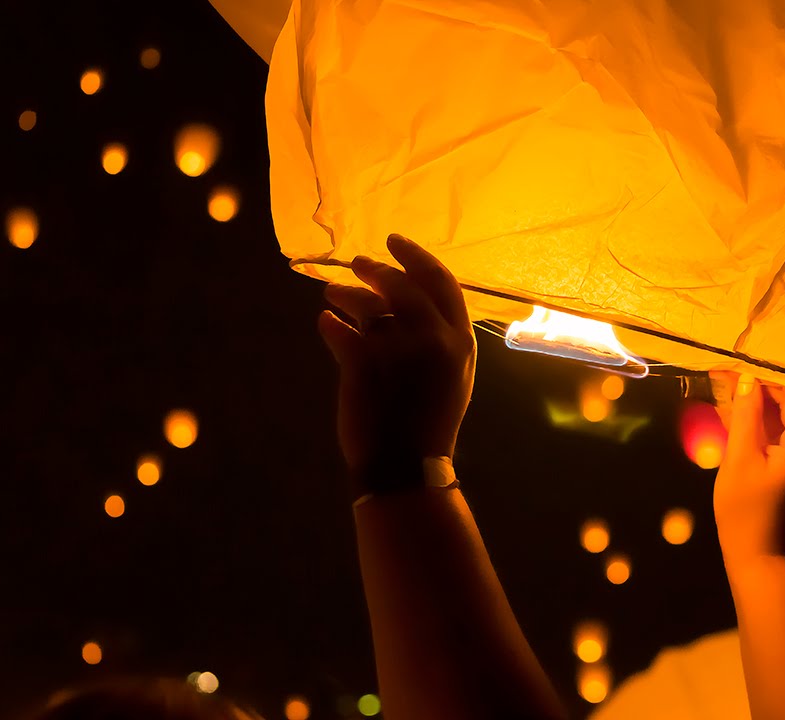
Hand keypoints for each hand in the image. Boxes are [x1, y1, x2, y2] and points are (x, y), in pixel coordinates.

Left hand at [317, 234, 475, 492]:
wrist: (406, 465)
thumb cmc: (429, 423)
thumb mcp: (453, 378)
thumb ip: (442, 339)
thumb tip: (410, 303)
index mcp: (459, 340)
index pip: (441, 281)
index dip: (416, 257)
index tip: (395, 242)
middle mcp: (432, 338)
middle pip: (401, 284)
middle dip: (376, 268)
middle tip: (357, 263)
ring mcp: (397, 349)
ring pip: (366, 304)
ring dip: (345, 294)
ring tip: (332, 295)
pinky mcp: (362, 363)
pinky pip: (338, 330)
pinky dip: (329, 325)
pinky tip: (325, 324)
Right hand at [710, 372, 784, 558]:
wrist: (752, 552)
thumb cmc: (745, 510)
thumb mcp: (740, 458)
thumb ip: (745, 416)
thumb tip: (746, 379)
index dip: (784, 375)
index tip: (756, 360)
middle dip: (765, 380)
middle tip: (736, 362)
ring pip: (779, 411)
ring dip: (756, 394)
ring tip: (728, 373)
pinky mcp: (778, 457)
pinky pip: (769, 425)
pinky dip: (752, 413)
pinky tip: (730, 399)